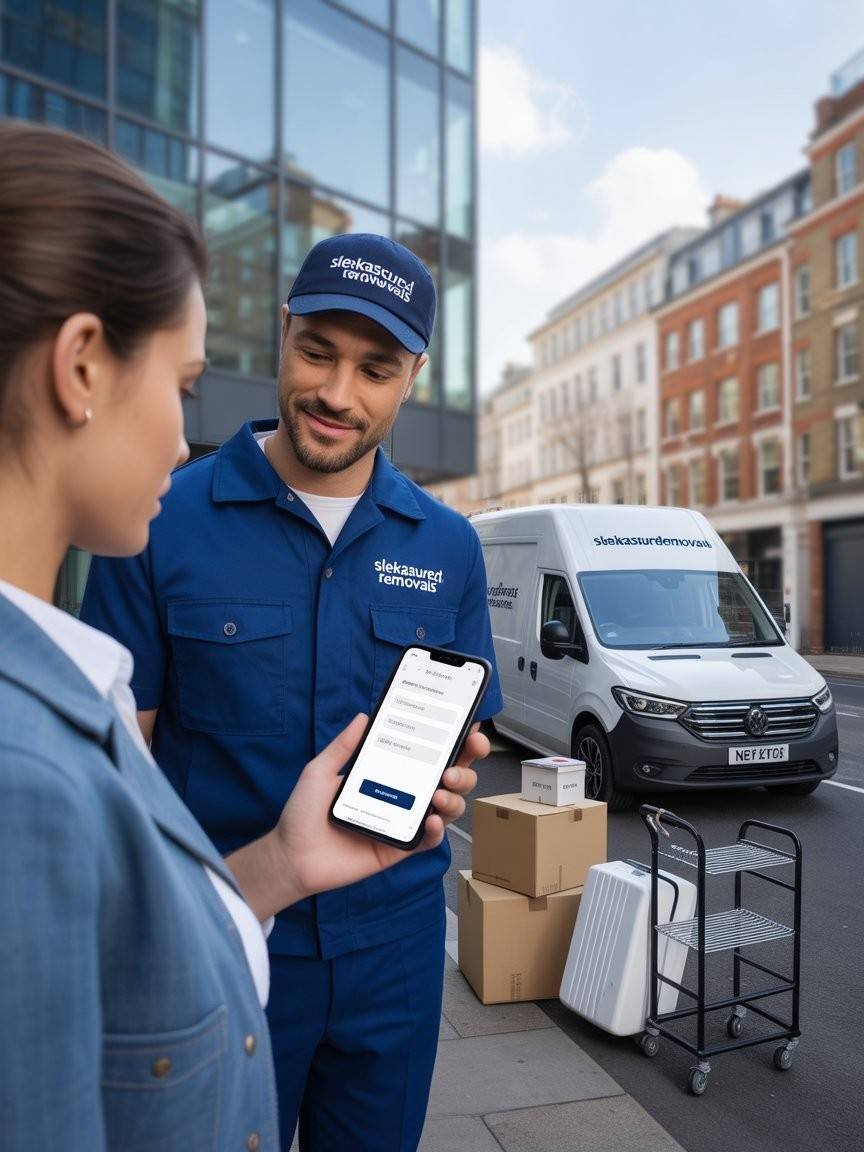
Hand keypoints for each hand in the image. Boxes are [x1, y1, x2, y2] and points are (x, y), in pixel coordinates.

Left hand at [275, 716, 488, 903]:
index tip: (468, 728)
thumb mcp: (320, 772)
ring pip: (447, 808)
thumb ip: (343, 746)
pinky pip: (429, 840)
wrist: (291, 856)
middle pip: (449, 779)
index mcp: (388, 773)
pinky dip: (438, 830)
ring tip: (440, 792)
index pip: (427, 754)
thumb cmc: (303, 814)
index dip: (453, 742)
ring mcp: (404, 822)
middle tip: (459, 762)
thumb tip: (363, 716)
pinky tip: (432, 820)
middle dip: (465, 767)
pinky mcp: (400, 849)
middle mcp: (403, 795)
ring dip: (454, 797)